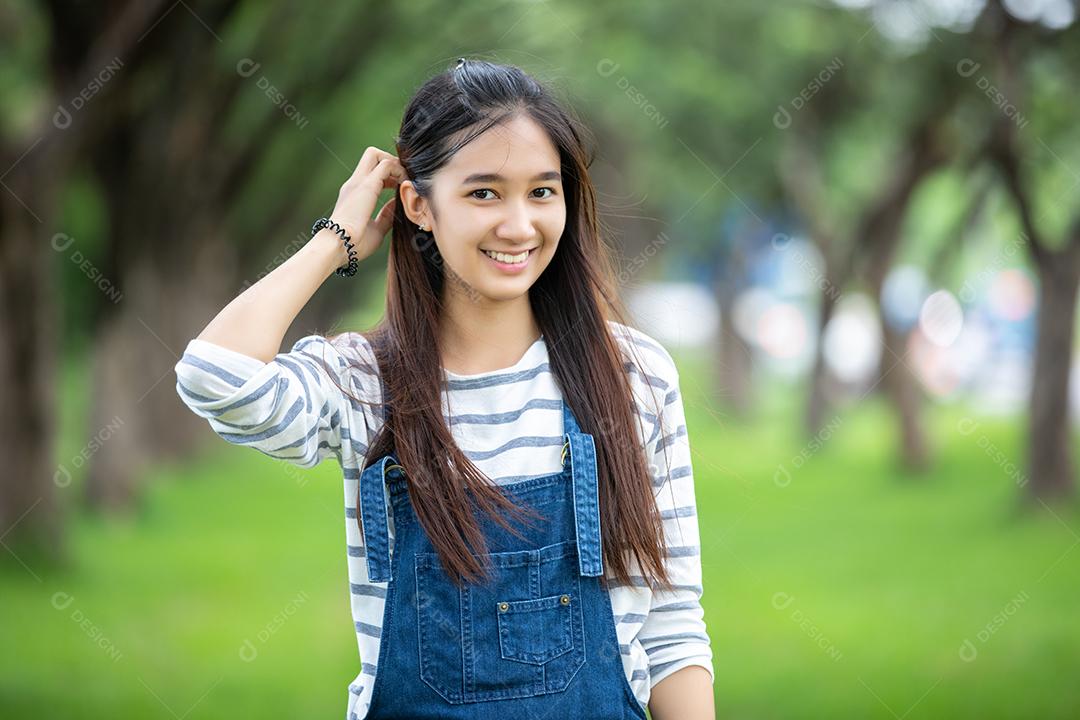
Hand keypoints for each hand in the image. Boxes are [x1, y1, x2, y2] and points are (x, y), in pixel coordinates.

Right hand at [329, 146, 405, 263]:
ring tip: (405, 182)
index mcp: (354, 193)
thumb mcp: (376, 229)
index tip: (399, 188)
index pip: (371, 170)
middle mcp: (354, 183)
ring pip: (375, 154)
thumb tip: (396, 205)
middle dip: (390, 161)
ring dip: (394, 164)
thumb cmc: (354, 245)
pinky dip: (398, 170)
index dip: (388, 174)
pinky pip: (386, 165)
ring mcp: (358, 182)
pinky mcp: (366, 186)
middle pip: (372, 155)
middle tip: (402, 180)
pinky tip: (405, 186)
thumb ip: (386, 216)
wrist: (337, 246)